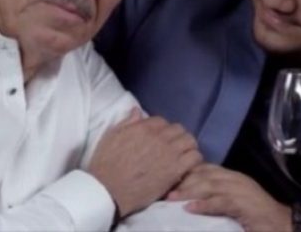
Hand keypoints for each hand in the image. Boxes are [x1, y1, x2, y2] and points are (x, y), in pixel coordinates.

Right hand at [88, 109, 202, 216]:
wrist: (108, 190)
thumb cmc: (105, 165)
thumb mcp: (111, 137)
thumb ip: (127, 123)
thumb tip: (137, 110)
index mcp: (143, 127)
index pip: (162, 121)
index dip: (162, 130)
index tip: (160, 140)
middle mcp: (159, 136)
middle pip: (179, 129)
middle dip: (177, 136)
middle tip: (173, 148)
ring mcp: (169, 153)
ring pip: (190, 141)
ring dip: (187, 147)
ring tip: (182, 156)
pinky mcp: (175, 169)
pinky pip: (194, 157)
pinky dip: (193, 160)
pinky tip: (186, 167)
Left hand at [166, 163, 290, 231]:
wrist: (284, 225)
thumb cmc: (256, 216)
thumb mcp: (232, 202)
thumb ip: (215, 197)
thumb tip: (188, 200)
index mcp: (231, 177)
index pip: (203, 168)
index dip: (184, 172)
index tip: (166, 178)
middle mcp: (235, 179)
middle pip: (203, 174)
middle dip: (181, 180)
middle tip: (162, 189)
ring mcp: (241, 191)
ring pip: (209, 185)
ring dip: (188, 191)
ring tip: (170, 198)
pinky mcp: (245, 205)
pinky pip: (221, 202)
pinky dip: (205, 205)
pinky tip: (190, 208)